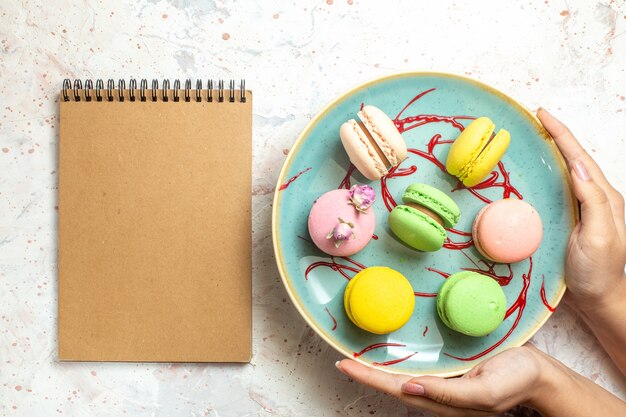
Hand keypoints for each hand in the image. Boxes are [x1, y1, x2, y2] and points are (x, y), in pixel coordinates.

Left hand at [336, 345, 552, 416]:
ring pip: (404, 376)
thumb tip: (409, 388)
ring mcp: (444, 382)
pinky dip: (399, 359)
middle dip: (368, 373)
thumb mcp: (485, 391)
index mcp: (444, 400)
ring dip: (380, 366)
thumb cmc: (516, 380)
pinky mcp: (451, 370)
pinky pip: (418, 366)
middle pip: (394, 384)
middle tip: (343, 356)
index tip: (345, 364)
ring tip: (358, 353)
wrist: (541, 374)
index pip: (397, 389)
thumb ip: (448, 393)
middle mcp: (438, 393)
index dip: (369, 378)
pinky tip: (390, 349)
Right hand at [536, 108, 625, 309]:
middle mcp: (596, 198)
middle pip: (576, 158)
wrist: (599, 298)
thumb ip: (594, 201)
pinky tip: (543, 170)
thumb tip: (579, 166)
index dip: (561, 134)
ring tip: (539, 136)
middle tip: (538, 118)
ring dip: (555, 150)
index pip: (580, 157)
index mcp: (603, 198)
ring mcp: (586, 208)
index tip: (542, 114)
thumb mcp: (598, 237)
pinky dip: (553, 171)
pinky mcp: (575, 218)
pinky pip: (563, 186)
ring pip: (570, 170)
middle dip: (558, 135)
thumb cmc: (598, 272)